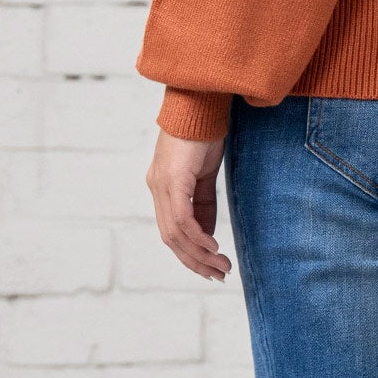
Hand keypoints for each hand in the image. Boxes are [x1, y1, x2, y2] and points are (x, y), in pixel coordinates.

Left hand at [146, 127, 232, 280]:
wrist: (201, 104)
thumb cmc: (204, 133)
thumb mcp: (205, 175)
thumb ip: (204, 204)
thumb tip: (208, 234)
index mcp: (163, 187)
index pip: (172, 230)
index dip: (190, 253)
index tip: (210, 268)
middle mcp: (157, 189)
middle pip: (171, 238)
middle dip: (195, 261)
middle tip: (218, 274)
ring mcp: (162, 185)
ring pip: (176, 233)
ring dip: (199, 254)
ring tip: (221, 265)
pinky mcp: (172, 180)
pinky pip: (182, 219)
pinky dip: (198, 237)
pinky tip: (213, 246)